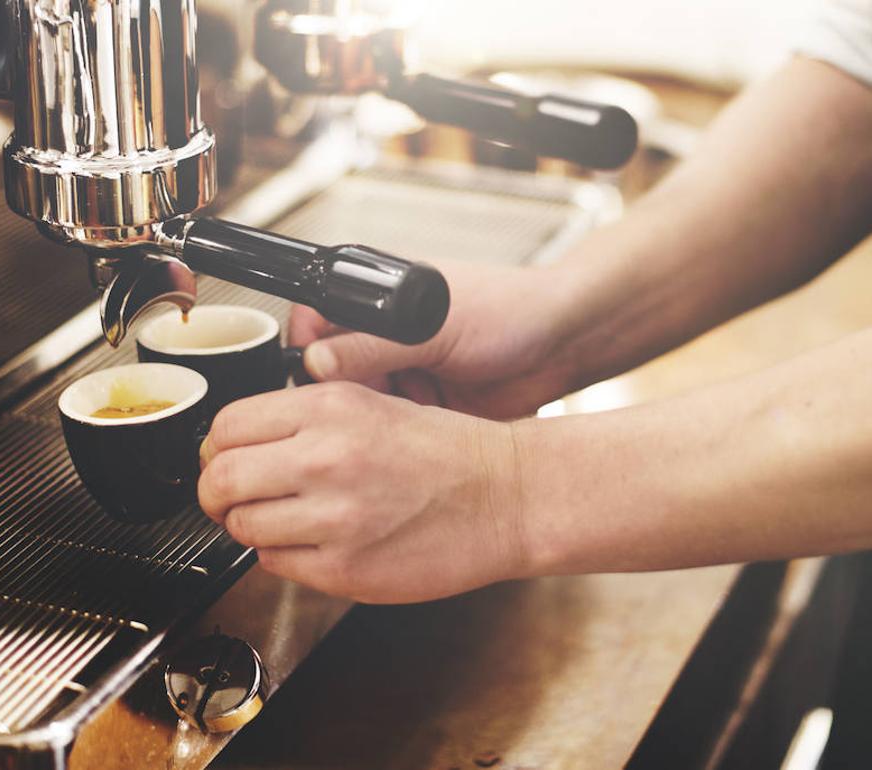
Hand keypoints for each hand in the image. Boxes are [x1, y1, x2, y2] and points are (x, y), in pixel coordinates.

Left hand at [198, 382, 528, 602]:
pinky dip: (281, 556)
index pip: (226, 426)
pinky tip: (311, 543)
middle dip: (215, 493)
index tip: (222, 459)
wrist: (506, 496)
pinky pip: (275, 564)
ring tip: (279, 521)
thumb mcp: (370, 401)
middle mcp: (326, 458)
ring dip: (248, 527)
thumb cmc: (446, 451)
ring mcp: (335, 517)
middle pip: (221, 479)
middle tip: (228, 499)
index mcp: (329, 408)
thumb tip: (236, 442)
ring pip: (242, 526)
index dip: (215, 448)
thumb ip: (302, 417)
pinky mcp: (346, 568)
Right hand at [291, 259, 581, 418]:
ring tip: (396, 419)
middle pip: (330, 371)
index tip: (314, 382)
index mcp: (378, 297)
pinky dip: (395, 436)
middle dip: (341, 395)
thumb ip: (371, 346)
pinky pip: (389, 427)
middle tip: (358, 410)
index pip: (314, 321)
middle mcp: (384, 334)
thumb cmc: (509, 310)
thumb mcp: (432, 327)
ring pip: (357, 405)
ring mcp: (402, 371)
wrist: (564, 345)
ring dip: (370, 418)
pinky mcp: (420, 408)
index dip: (307, 352)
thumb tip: (315, 363)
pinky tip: (412, 435)